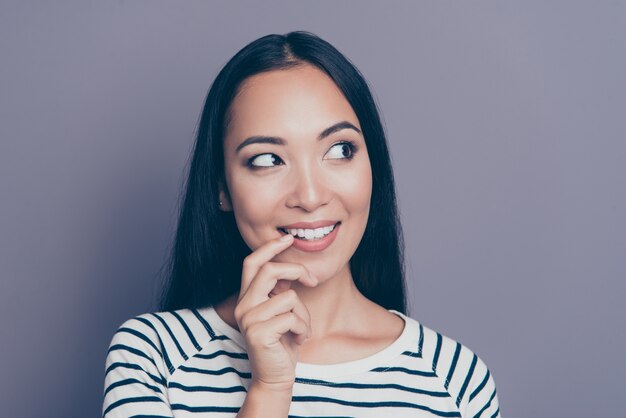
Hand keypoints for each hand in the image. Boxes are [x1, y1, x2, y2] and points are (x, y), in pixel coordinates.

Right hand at [233, 234, 317, 391]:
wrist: (275, 377)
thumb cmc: (282, 343)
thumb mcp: (281, 313)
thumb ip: (280, 293)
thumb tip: (290, 273)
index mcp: (247, 297)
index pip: (251, 263)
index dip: (269, 248)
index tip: (288, 239)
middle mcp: (243, 305)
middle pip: (270, 271)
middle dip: (297, 271)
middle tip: (312, 281)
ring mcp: (248, 319)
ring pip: (289, 297)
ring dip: (304, 315)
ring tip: (301, 329)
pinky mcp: (258, 333)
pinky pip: (292, 318)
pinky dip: (303, 329)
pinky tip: (298, 340)